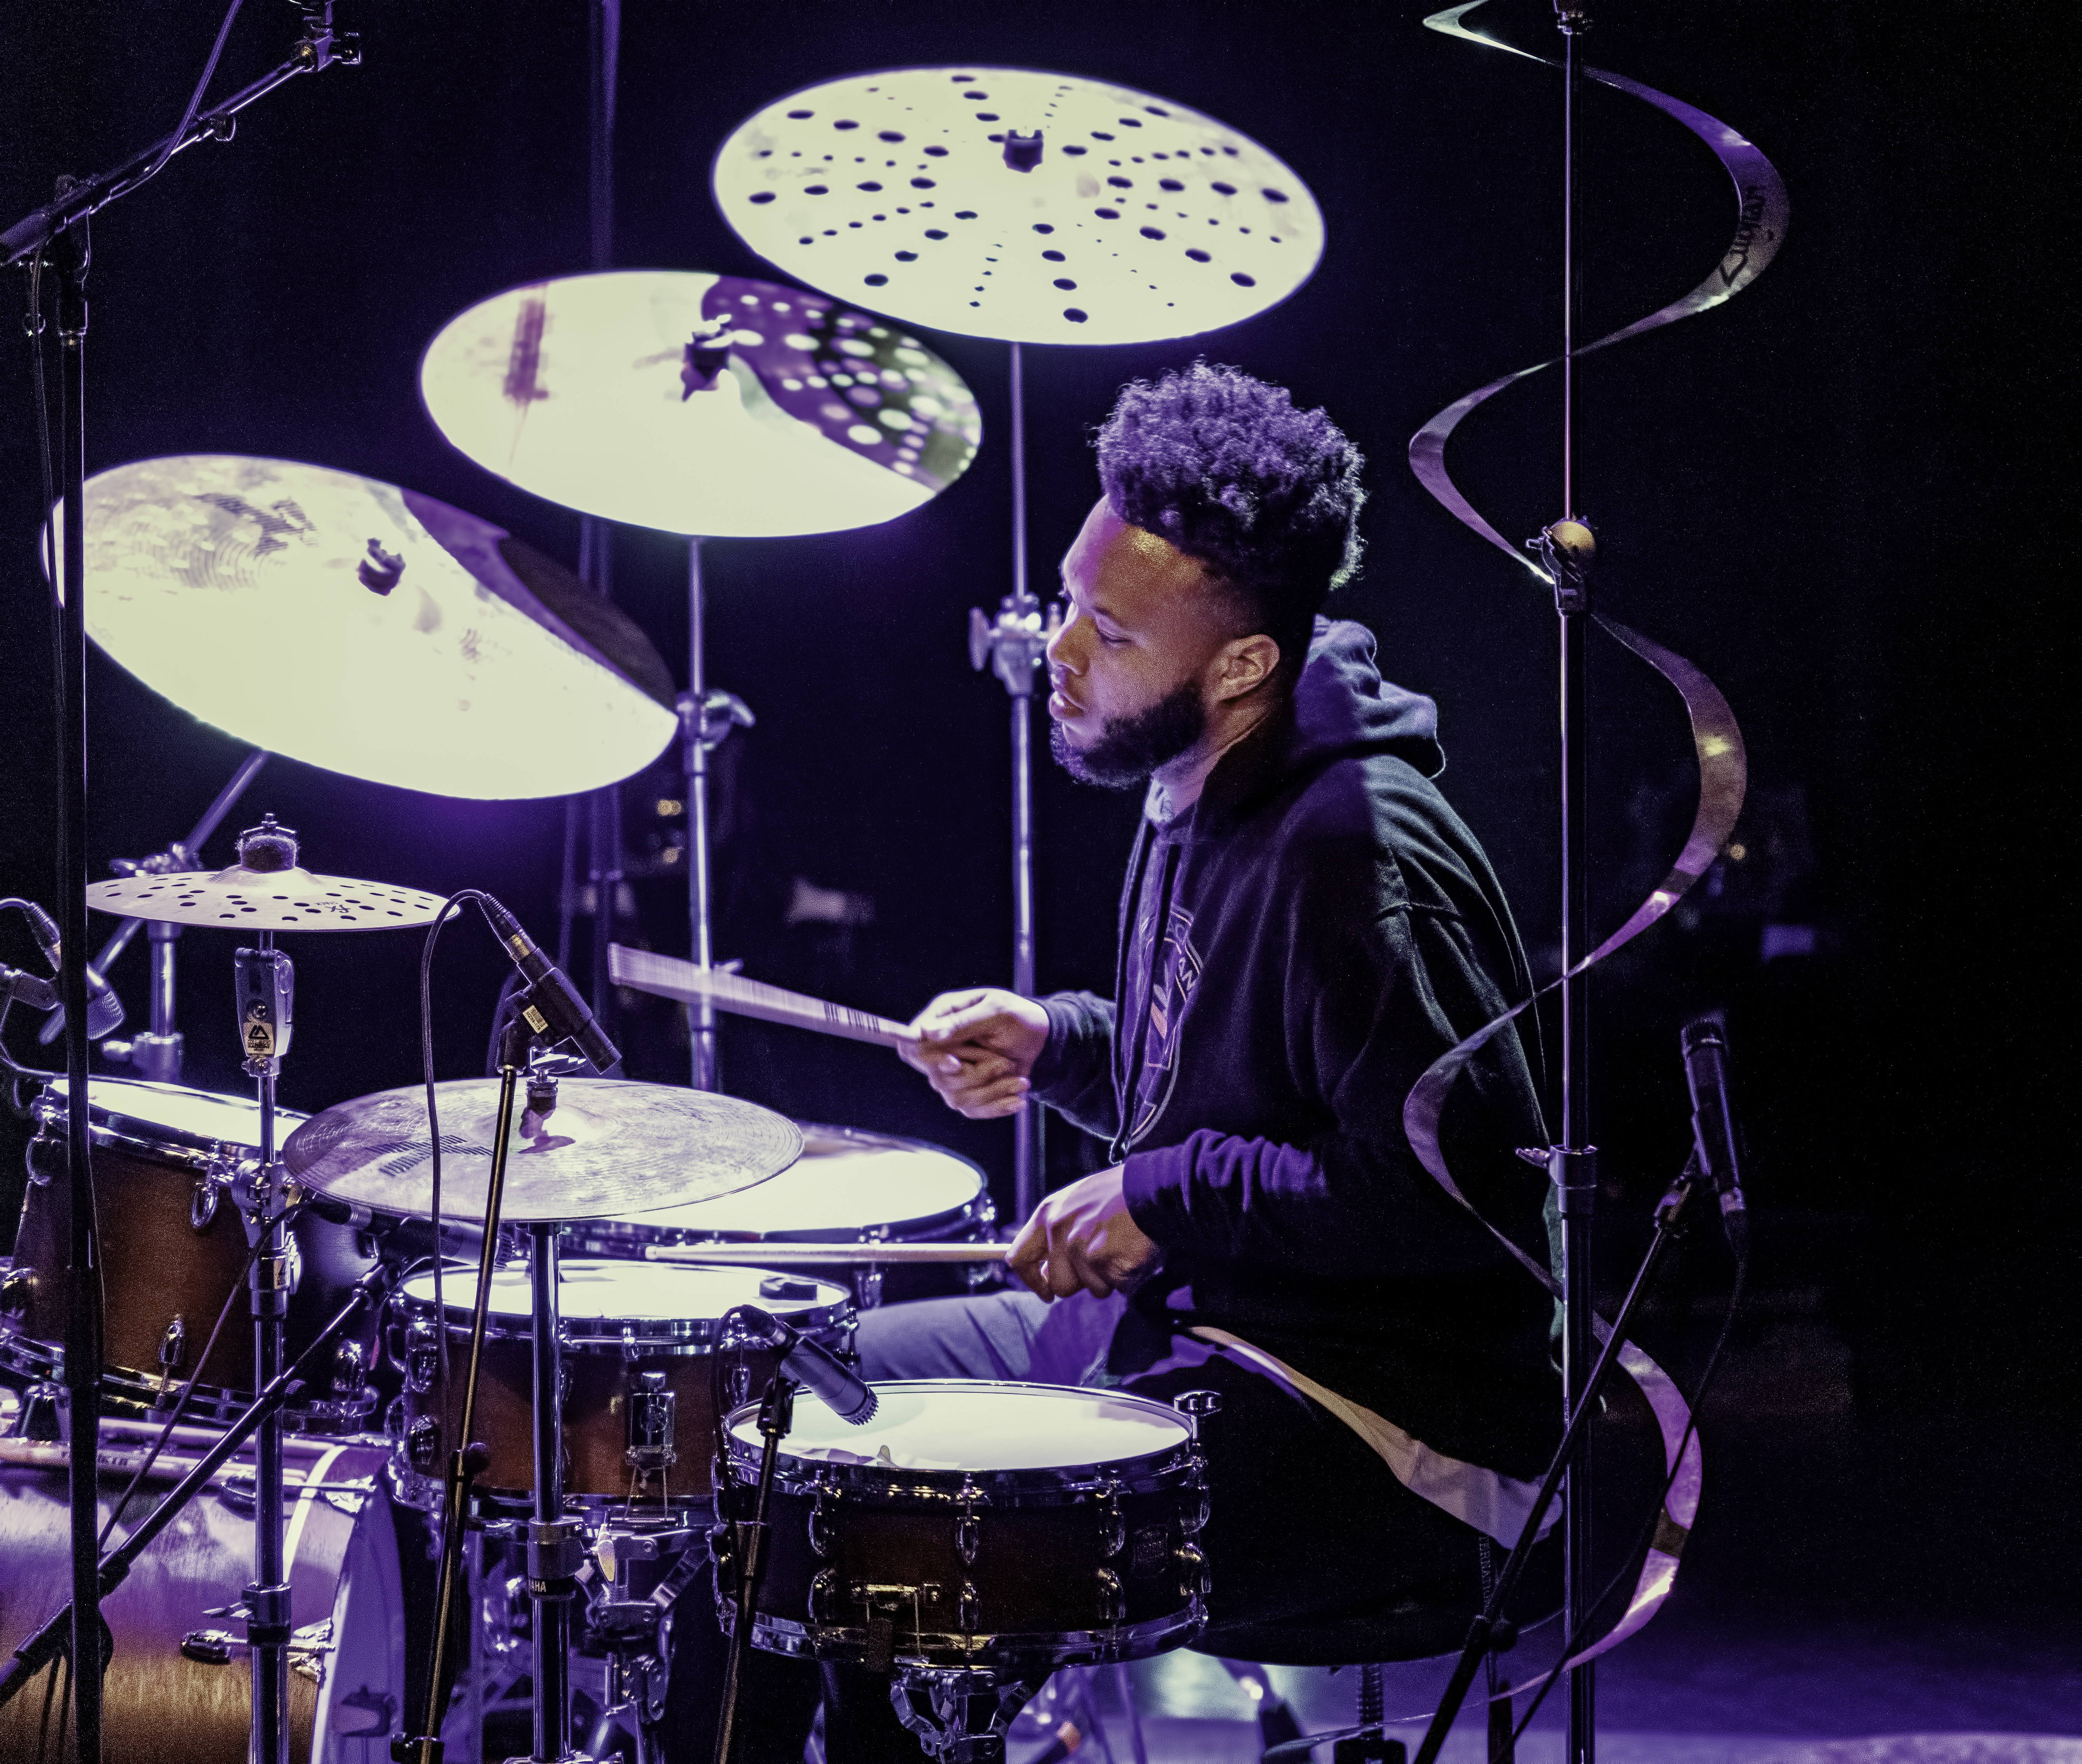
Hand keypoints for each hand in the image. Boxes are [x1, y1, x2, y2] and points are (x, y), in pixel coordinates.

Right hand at [899, 988, 1049, 1119]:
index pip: (913, 1045)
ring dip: (993, 1090)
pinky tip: (1017, 1099)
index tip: (954, 1063)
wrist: (1041, 1040)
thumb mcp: (996, 1012)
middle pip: (938, 1077)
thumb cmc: (1020, 1017)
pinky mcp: (968, 1091)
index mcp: (943, 1018)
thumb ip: (962, 1022)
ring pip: (956, 1097)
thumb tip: (929, 1032)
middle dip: (977, 1073)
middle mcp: (942, 1047)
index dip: (930, 1058)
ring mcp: (953, 1073)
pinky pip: (972, 1109)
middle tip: (1006, 1063)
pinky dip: (997, 1106)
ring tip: (1021, 1081)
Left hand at [1008, 1168, 1156, 1302]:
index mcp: (1047, 1214)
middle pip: (1060, 1284)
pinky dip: (1129, 1277)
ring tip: (1121, 1248)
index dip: (1032, 1281)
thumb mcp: (1076, 1203)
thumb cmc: (1117, 1194)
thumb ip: (1057, 1234)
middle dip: (1083, 1282)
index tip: (1045, 1292)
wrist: (1152, 1185)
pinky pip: (1117, 1286)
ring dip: (1109, 1278)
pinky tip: (1134, 1252)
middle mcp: (1059, 1231)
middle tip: (1104, 1258)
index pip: (1019, 1258)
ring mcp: (1081, 1247)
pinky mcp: (1104, 1260)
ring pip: (1093, 1289)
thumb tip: (1046, 1273)